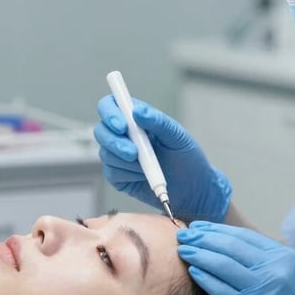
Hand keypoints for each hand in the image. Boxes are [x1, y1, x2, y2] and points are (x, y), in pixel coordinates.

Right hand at [94, 95, 231, 222]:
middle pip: (101, 131)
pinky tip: (143, 175)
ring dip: (125, 161)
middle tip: (133, 153)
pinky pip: (111, 172)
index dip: (110, 113)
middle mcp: (124, 135)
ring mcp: (118, 155)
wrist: (192, 189)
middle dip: (114, 142)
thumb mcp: (177, 137)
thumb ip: (158, 122)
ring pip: (106, 153)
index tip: (122, 126)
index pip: (111, 106)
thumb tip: (137, 111)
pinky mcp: (118, 175)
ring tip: (147, 166)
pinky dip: (127, 174)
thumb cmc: (187, 158)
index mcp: (136, 118)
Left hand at [176, 222, 294, 294]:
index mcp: (285, 257)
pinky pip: (221, 289)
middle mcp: (275, 268)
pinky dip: (205, 278)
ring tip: (183, 249)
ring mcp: (264, 288)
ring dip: (199, 254)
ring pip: (222, 264)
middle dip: (203, 237)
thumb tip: (232, 249)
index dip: (217, 230)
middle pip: (229, 246)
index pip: (243, 236)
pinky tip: (194, 271)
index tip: (199, 227)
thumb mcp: (294, 276)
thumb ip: (268, 262)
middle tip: (184, 234)